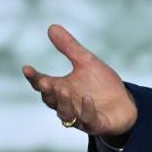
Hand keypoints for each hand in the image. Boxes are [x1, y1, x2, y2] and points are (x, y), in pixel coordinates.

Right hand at [22, 24, 137, 139]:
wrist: (124, 104)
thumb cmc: (102, 84)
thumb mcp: (86, 62)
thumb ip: (69, 48)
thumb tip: (52, 27)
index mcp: (61, 89)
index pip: (42, 84)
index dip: (33, 77)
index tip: (27, 68)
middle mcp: (67, 104)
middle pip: (51, 100)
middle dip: (48, 92)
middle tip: (45, 82)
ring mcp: (80, 116)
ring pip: (66, 113)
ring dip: (64, 103)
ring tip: (64, 90)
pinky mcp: (95, 124)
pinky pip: (88, 120)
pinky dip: (86, 111)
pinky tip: (88, 100)